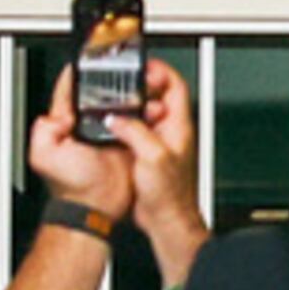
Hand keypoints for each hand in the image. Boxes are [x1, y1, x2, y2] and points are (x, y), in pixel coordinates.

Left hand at [28, 59, 133, 218]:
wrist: (95, 207)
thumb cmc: (70, 186)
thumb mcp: (42, 154)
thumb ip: (43, 130)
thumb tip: (58, 114)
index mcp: (64, 125)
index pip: (66, 93)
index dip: (73, 76)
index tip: (82, 63)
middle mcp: (85, 127)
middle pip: (94, 96)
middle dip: (105, 85)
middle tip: (115, 74)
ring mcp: (107, 134)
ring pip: (117, 107)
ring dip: (125, 99)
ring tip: (133, 89)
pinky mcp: (126, 143)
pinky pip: (134, 124)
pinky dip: (139, 116)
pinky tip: (143, 110)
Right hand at [108, 57, 207, 275]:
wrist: (166, 222)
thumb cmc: (170, 196)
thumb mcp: (152, 156)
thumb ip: (134, 131)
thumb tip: (116, 118)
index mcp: (179, 127)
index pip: (175, 86)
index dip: (160, 71)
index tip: (142, 67)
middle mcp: (171, 133)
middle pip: (157, 97)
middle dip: (139, 87)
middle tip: (122, 84)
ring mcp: (159, 143)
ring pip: (144, 114)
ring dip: (128, 107)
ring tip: (113, 104)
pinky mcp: (146, 154)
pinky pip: (134, 130)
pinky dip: (122, 124)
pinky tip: (109, 128)